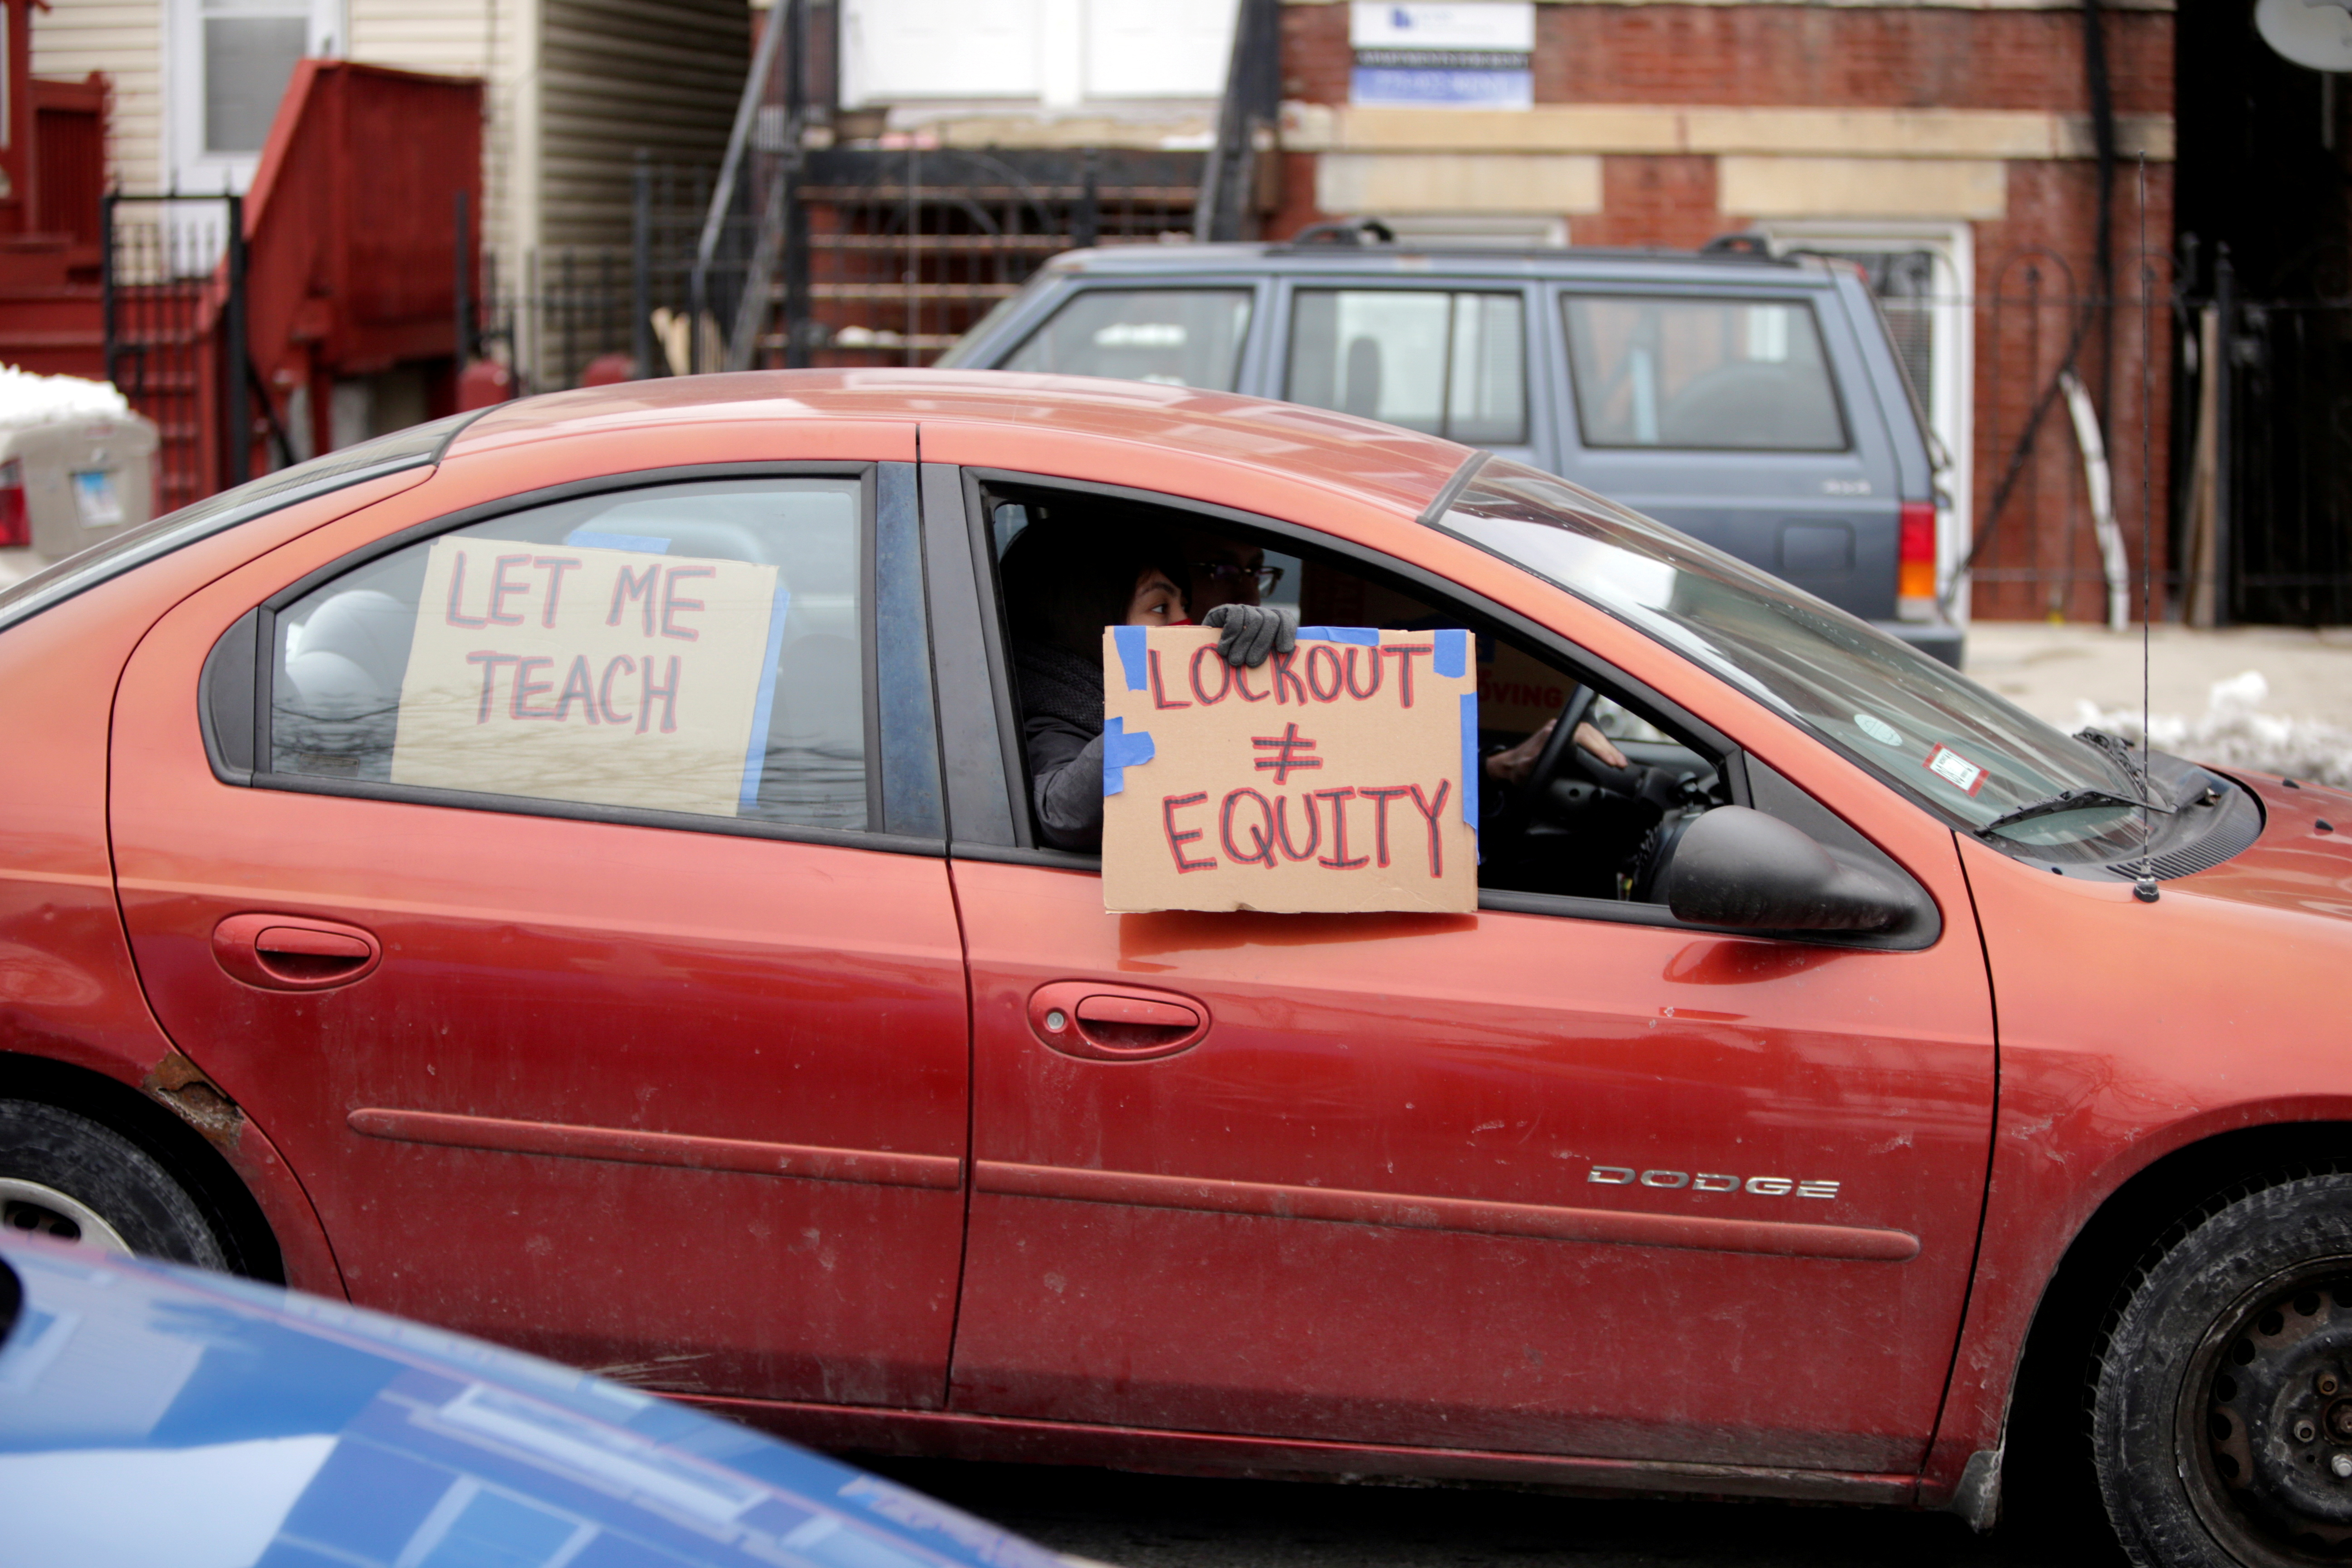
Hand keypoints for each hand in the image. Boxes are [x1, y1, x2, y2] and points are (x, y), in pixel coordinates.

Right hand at [1201, 602, 1296, 666]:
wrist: (1205, 650)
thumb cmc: (1235, 660)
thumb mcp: (1253, 657)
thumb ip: (1268, 655)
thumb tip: (1282, 659)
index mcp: (1271, 622)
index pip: (1284, 618)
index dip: (1286, 631)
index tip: (1283, 650)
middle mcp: (1259, 612)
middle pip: (1270, 620)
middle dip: (1262, 644)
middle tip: (1251, 663)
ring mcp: (1244, 609)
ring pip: (1253, 620)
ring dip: (1244, 643)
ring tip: (1236, 661)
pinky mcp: (1226, 609)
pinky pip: (1235, 617)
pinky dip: (1231, 635)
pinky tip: (1223, 650)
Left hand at [1484, 720, 1629, 785]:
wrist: (1507, 768)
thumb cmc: (1517, 769)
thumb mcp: (1529, 767)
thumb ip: (1541, 760)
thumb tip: (1555, 755)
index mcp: (1552, 733)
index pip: (1583, 735)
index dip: (1599, 747)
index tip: (1610, 760)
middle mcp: (1557, 728)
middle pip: (1591, 734)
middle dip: (1608, 749)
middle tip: (1621, 763)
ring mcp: (1561, 731)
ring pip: (1591, 735)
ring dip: (1606, 747)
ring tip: (1619, 760)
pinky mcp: (1563, 737)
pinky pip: (1586, 738)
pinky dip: (1599, 747)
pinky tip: (1607, 755)